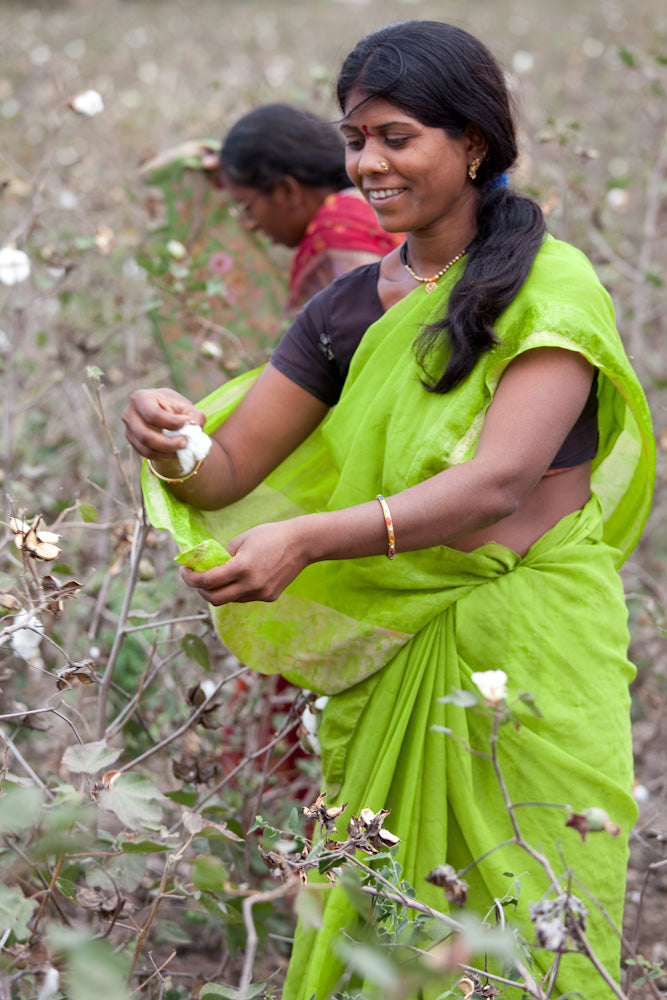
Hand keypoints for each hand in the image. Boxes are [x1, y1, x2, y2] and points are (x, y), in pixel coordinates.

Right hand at [122, 388, 204, 460]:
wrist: (164, 412)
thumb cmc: (174, 407)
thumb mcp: (186, 407)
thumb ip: (194, 416)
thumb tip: (195, 428)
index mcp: (141, 398)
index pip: (153, 415)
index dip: (171, 422)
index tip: (188, 422)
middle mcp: (129, 414)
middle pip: (146, 435)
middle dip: (168, 443)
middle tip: (185, 443)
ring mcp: (129, 430)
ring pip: (146, 448)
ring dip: (166, 452)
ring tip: (182, 448)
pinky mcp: (133, 442)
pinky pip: (146, 454)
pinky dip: (162, 456)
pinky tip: (174, 452)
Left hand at [179, 519, 310, 604]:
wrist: (302, 544)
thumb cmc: (271, 535)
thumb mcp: (241, 540)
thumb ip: (222, 556)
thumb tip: (206, 566)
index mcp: (242, 567)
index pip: (207, 581)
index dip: (190, 578)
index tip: (184, 570)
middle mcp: (251, 585)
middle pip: (214, 599)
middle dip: (200, 590)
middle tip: (196, 578)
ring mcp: (261, 593)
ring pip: (229, 600)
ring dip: (218, 590)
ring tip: (218, 576)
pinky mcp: (269, 597)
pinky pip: (244, 598)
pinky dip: (236, 590)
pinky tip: (241, 577)